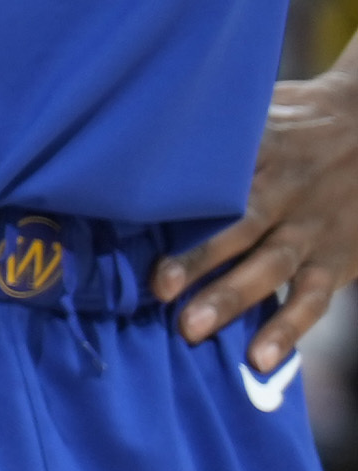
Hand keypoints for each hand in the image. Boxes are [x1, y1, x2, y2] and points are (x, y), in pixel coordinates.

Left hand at [159, 64, 357, 371]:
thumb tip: (134, 134)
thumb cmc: (300, 119)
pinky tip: (260, 360)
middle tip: (158, 289)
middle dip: (199, 260)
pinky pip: (313, 300)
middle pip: (239, 227)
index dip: (179, 202)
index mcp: (261, 153)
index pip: (216, 179)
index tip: (135, 219)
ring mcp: (311, 230)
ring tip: (192, 329)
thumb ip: (212, 131)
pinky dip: (288, 330)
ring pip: (271, 268)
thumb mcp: (259, 110)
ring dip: (232, 298)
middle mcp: (286, 193)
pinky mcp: (336, 261)